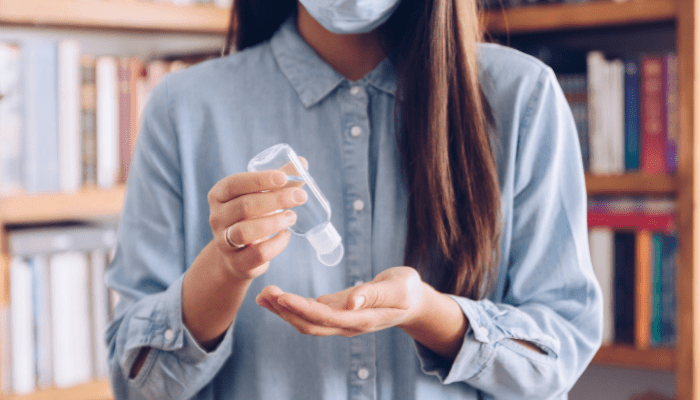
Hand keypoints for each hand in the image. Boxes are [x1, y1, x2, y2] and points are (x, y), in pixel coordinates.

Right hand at [207, 162, 307, 280]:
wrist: (236, 255)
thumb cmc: (251, 217)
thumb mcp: (259, 196)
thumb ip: (279, 181)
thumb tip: (302, 162)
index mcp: (219, 195)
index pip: (234, 184)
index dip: (259, 180)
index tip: (283, 177)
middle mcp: (216, 218)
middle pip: (244, 206)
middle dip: (275, 200)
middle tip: (300, 197)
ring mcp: (223, 242)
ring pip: (246, 231)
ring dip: (274, 222)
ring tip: (292, 217)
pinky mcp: (237, 263)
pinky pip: (258, 254)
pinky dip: (277, 244)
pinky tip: (286, 236)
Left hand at [255, 267, 427, 335]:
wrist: (412, 301)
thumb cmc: (407, 291)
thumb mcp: (398, 288)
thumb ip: (375, 294)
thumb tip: (351, 301)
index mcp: (361, 319)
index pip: (325, 318)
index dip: (301, 309)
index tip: (281, 296)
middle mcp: (347, 324)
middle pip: (310, 324)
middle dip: (285, 311)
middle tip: (264, 293)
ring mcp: (340, 319)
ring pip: (307, 320)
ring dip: (283, 310)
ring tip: (263, 295)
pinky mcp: (337, 311)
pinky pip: (310, 312)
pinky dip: (291, 305)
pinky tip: (276, 296)